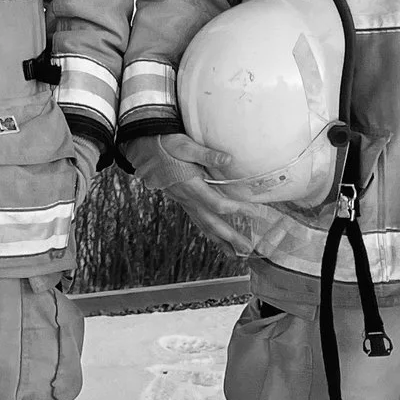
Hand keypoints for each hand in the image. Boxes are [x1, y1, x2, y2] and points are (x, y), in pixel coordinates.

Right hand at [123, 132, 283, 252]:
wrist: (143, 148)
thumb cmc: (164, 145)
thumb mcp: (185, 145)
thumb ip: (207, 154)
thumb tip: (228, 159)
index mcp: (189, 186)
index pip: (217, 204)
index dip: (238, 209)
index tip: (256, 211)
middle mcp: (186, 198)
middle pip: (211, 223)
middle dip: (230, 237)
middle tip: (247, 248)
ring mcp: (183, 201)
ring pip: (203, 225)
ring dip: (220, 241)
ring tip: (234, 254)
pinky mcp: (182, 200)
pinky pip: (197, 220)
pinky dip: (209, 232)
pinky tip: (216, 238)